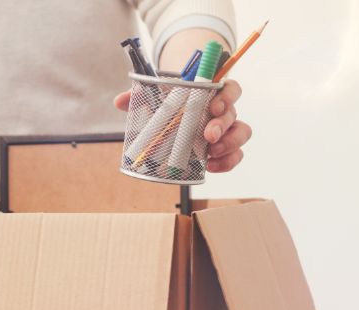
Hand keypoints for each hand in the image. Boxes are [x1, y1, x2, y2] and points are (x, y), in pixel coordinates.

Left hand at [114, 79, 251, 172]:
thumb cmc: (170, 100)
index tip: (214, 107)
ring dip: (229, 144)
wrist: (175, 111)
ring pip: (241, 133)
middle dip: (223, 126)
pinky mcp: (222, 147)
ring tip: (211, 154)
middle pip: (234, 113)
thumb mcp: (156, 95)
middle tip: (208, 136)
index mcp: (211, 93)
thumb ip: (139, 95)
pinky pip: (234, 154)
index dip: (226, 97)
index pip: (230, 89)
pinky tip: (212, 167)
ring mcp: (225, 129)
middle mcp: (222, 110)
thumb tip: (120, 101)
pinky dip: (227, 162)